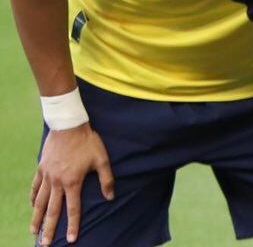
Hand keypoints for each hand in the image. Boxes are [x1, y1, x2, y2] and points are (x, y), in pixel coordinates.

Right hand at [31, 125, 112, 245]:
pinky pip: (35, 187)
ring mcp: (47, 176)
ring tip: (34, 231)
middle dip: (49, 229)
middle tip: (44, 244)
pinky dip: (34, 198)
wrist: (68, 126)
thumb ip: (106, 179)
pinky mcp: (41, 168)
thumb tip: (110, 197)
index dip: (73, 225)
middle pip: (52, 210)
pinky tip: (33, 207)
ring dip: (37, 217)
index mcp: (73, 182)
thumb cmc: (88, 142)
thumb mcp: (102, 159)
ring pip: (40, 202)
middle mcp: (57, 182)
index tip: (72, 239)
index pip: (73, 209)